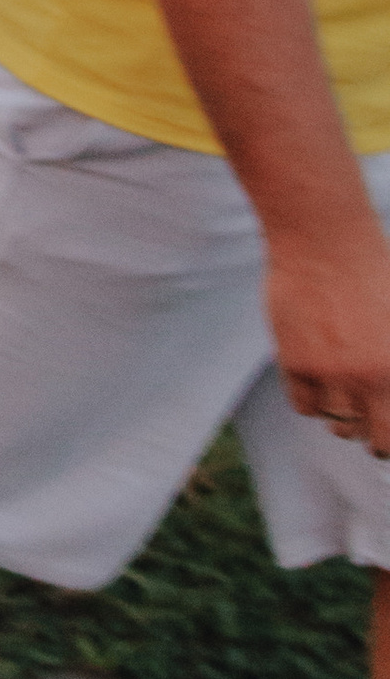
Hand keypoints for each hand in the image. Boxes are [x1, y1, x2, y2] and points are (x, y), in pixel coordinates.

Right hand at [269, 219, 389, 452]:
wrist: (325, 241)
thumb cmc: (373, 273)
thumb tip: (386, 383)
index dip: (389, 438)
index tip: (384, 431)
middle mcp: (369, 375)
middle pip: (369, 437)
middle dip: (370, 434)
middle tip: (367, 420)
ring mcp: (331, 371)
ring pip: (336, 424)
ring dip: (341, 414)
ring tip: (343, 390)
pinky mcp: (297, 363)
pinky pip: (304, 406)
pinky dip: (312, 401)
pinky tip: (318, 379)